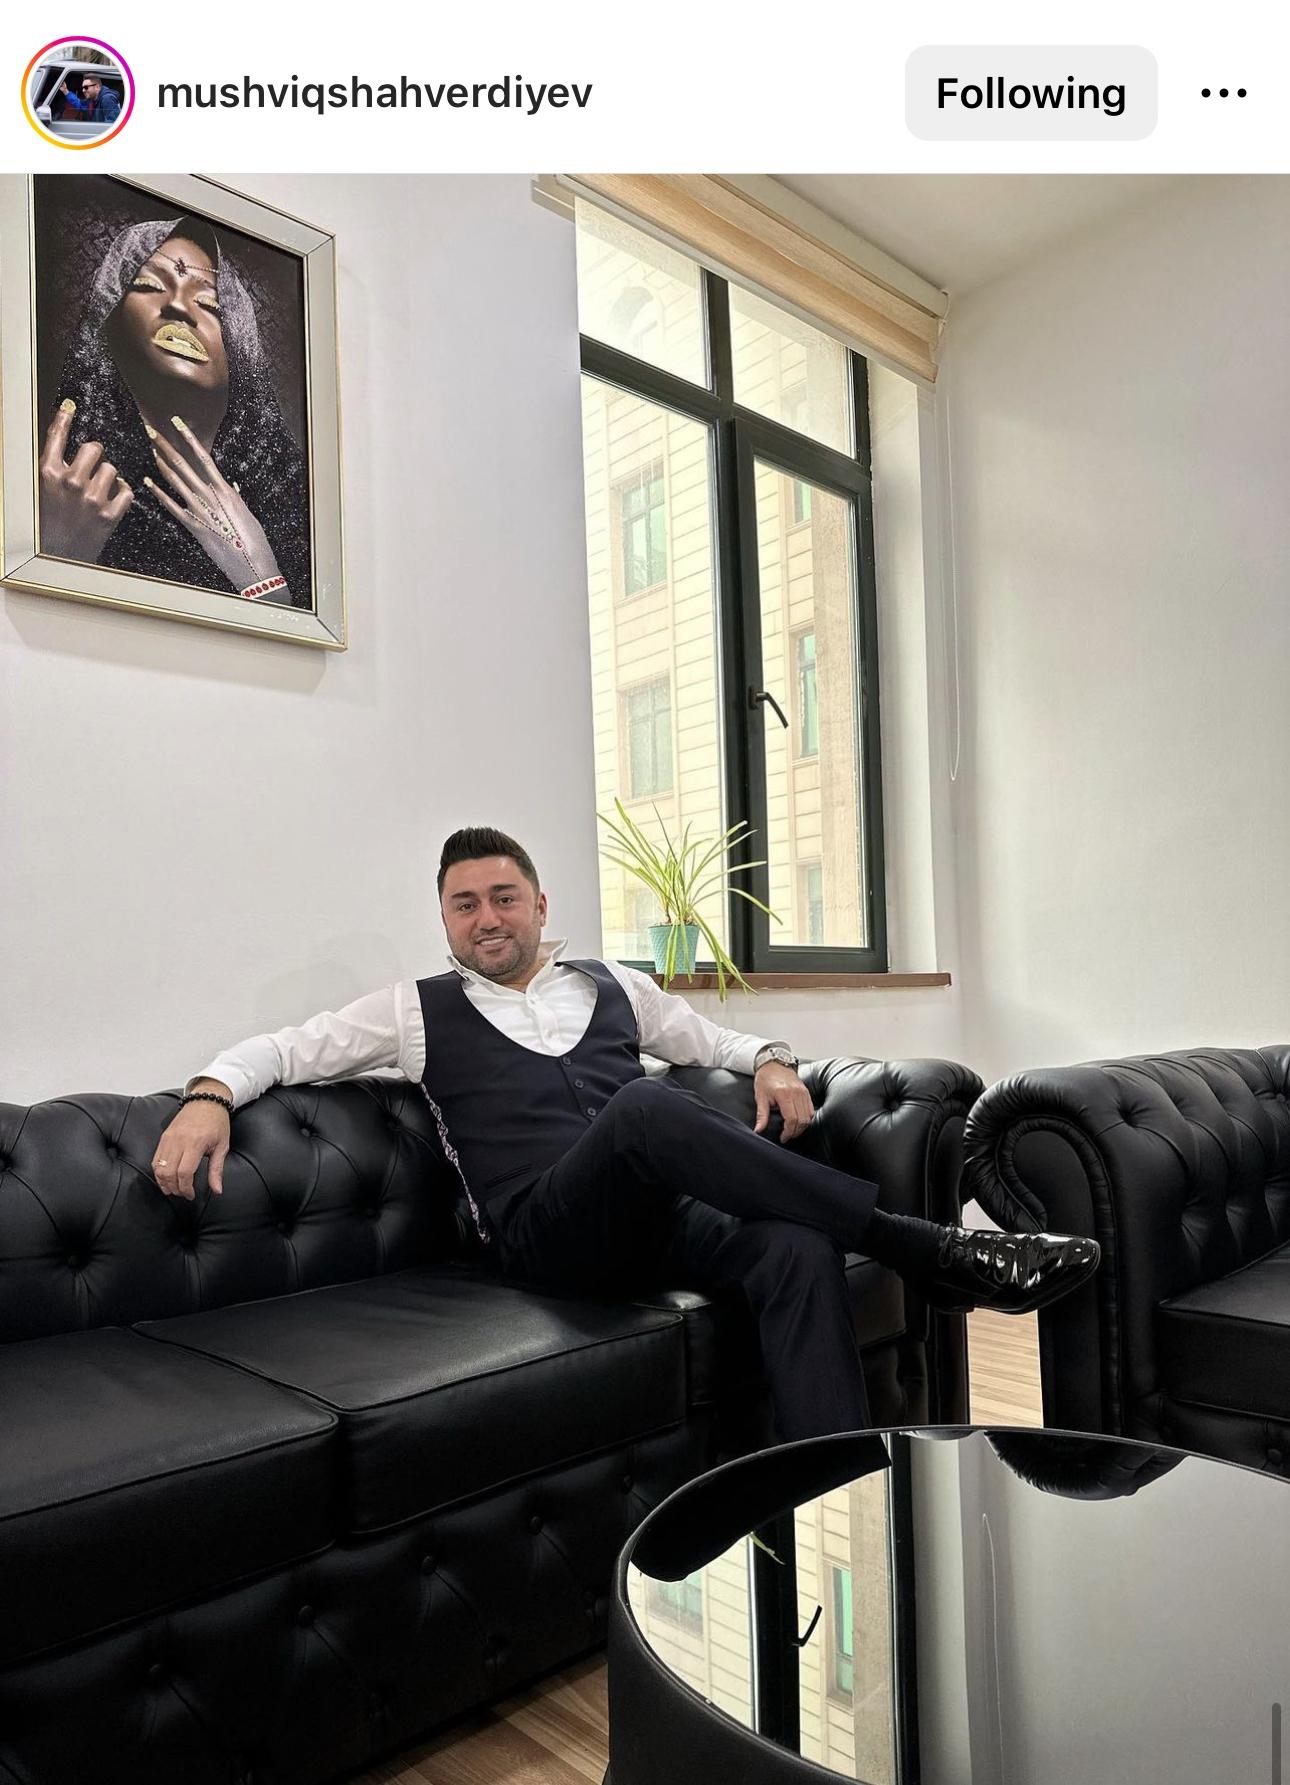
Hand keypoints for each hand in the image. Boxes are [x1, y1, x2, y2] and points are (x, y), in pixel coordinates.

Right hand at [39, 400, 133, 560]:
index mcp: (48, 473)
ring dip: (108, 476)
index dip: (64, 417)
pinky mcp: (109, 515)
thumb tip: (67, 445)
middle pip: (94, 448)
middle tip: (91, 465)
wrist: (55, 559)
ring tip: (100, 487)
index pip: (57, 436)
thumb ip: (54, 467)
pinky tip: (114, 496)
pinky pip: (126, 491)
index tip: (70, 407)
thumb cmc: (46, 523)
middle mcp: (70, 482)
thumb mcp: (42, 490)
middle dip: (94, 454)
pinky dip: (122, 492)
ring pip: (112, 469)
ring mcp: (91, 499)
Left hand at [145, 416, 285, 598]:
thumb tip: (232, 487)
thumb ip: (236, 499)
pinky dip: (159, 493)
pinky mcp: (193, 527)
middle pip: (184, 464)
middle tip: (150, 429)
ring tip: (149, 448)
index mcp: (225, 490)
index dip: (188, 438)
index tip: (176, 423)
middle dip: (166, 446)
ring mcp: (200, 511)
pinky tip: (147, 482)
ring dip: (161, 463)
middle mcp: (211, 496)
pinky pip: (172, 506)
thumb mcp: (247, 515)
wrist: (254, 566)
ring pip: (176, 480)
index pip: (203, 457)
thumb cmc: (255, 542)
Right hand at [151, 1087, 231, 1199]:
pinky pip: (155, 1159)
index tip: (191, 1195)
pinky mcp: (164, 1137)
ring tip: (173, 1189)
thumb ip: (217, 1170)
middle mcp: (179, 1140)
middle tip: (182, 1194)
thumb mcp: (222, 1146)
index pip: (184, 1172)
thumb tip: (217, 1190)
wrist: (206, 1100)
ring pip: (158, 1167)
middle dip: (174, 1188)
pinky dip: (158, 1172)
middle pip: (168, 1172)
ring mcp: (169, 1138)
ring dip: (164, 1182)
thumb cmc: (217, 1122)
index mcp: (196, 1143)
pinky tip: (166, 1178)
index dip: (186, 1188)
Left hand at [754, 1063, 814, 1143]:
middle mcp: (796, 1093)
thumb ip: (761, 1115)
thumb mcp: (760, 1097)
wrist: (773, 1062)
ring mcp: (803, 1092)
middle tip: (787, 1136)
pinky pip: (811, 1109)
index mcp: (784, 1095)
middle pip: (802, 1120)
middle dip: (795, 1131)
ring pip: (809, 1116)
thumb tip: (758, 1129)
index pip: (792, 1119)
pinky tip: (799, 1121)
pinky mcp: (806, 1091)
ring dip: (802, 1126)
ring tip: (793, 1130)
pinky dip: (807, 1118)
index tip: (783, 1137)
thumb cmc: (765, 1078)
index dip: (788, 1131)